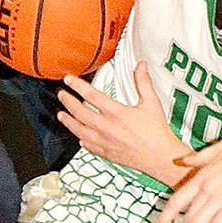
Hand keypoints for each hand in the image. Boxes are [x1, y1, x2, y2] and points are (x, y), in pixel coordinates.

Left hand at [57, 62, 184, 180]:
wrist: (160, 157)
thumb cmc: (157, 132)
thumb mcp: (152, 103)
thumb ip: (143, 83)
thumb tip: (141, 65)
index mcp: (116, 113)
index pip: (90, 95)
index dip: (77, 85)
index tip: (68, 80)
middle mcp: (106, 127)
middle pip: (79, 112)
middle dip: (67, 101)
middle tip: (61, 95)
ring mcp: (104, 141)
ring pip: (78, 130)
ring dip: (68, 121)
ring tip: (61, 115)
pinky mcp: (106, 153)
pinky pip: (87, 145)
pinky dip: (81, 139)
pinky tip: (79, 136)